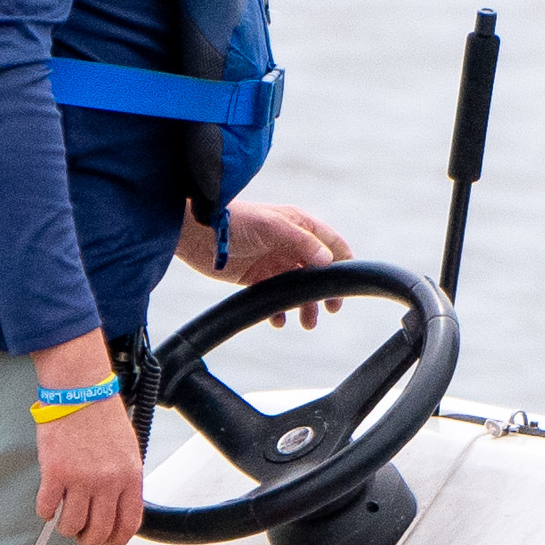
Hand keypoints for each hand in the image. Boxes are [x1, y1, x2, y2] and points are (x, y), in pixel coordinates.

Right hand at [31, 330, 143, 544]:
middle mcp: (107, 482)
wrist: (80, 392)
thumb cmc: (103, 417)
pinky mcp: (54, 472)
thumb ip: (125, 480)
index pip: (128, 523)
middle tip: (81, 537)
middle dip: (88, 540)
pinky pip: (47, 506)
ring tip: (62, 522)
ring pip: (71, 524)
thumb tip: (118, 507)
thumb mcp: (128, 450)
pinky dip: (45, 512)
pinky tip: (47, 506)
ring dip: (66, 528)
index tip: (107, 540)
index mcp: (129, 477)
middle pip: (99, 530)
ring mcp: (80, 479)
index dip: (116, 539)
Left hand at [176, 201, 352, 328]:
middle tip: (331, 310)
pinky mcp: (255, 277)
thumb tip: (328, 260)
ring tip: (307, 324)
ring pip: (297, 287)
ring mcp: (273, 261)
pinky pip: (274, 297)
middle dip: (324, 291)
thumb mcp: (273, 226)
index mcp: (299, 226)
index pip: (332, 244)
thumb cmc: (234, 221)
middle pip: (318, 271)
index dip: (344, 263)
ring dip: (304, 305)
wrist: (196, 233)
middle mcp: (290, 244)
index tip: (348, 285)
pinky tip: (278, 320)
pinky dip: (278, 310)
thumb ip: (302, 241)